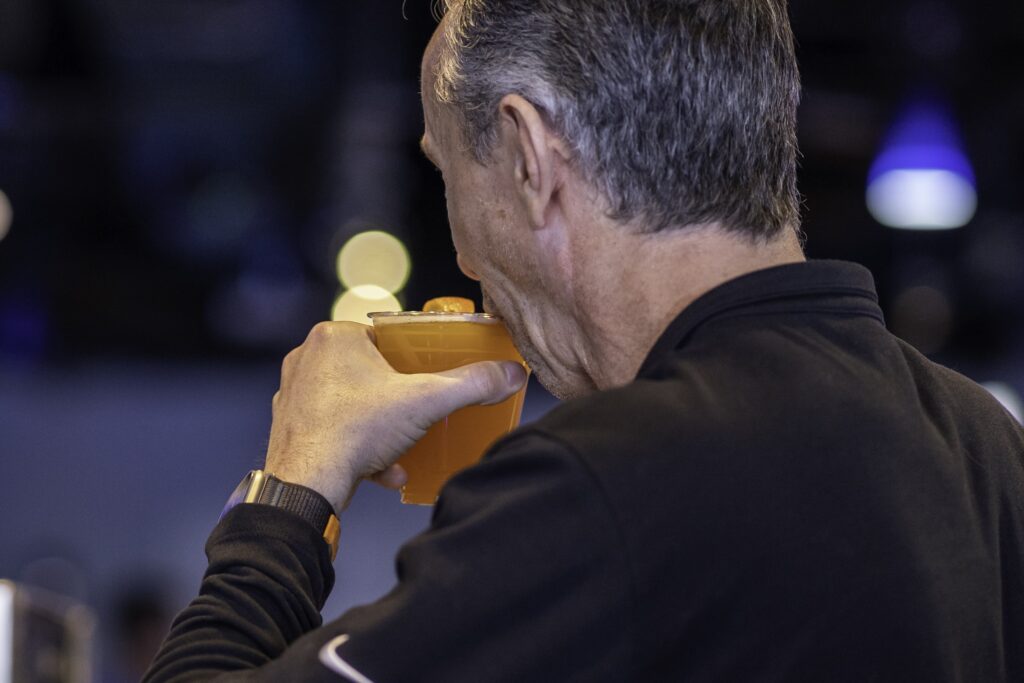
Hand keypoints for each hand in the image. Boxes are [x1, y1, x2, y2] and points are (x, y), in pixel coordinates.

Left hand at [264, 322, 527, 511]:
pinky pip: (335, 429)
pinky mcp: (289, 426)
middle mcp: (308, 358)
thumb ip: (471, 384)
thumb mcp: (427, 402)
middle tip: (420, 413)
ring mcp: (293, 393)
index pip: (386, 337)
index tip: (430, 377)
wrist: (305, 485)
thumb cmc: (355, 431)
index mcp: (335, 336)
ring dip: (382, 426)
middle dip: (398, 397)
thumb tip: (510, 374)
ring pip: (353, 403)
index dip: (413, 358)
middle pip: (371, 371)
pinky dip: (360, 446)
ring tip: (403, 445)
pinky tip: (383, 470)